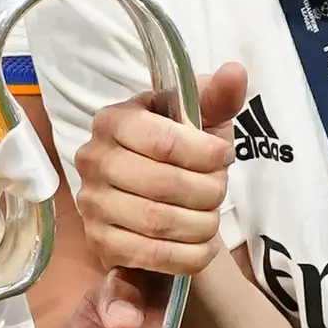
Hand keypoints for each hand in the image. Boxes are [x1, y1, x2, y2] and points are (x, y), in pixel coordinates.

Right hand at [73, 62, 245, 278]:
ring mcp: (92, 203)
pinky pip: (149, 255)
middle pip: (163, 184)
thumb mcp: (204, 121)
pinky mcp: (98, 241)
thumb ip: (219, 97)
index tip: (223, 158)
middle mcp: (94, 158)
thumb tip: (235, 71)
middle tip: (219, 192)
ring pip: (158, 222)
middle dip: (207, 193)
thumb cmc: (184, 153)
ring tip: (211, 220)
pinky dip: (187, 256)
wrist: (163, 201)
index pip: (163, 141)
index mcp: (115, 119)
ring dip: (201, 226)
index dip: (205, 155)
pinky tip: (200, 246)